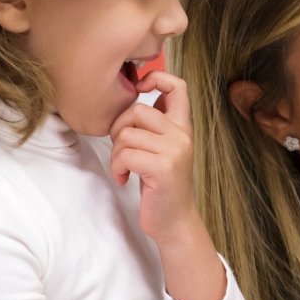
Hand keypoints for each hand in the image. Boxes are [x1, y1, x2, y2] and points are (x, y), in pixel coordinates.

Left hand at [108, 70, 197, 245]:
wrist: (175, 222)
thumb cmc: (162, 186)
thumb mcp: (163, 149)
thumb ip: (156, 124)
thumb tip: (137, 94)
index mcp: (183, 127)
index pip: (177, 85)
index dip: (156, 77)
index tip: (139, 90)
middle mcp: (182, 135)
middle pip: (138, 110)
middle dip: (119, 129)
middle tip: (121, 150)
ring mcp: (174, 151)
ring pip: (127, 134)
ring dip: (116, 154)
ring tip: (124, 169)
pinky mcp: (163, 168)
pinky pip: (125, 154)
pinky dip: (117, 167)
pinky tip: (124, 179)